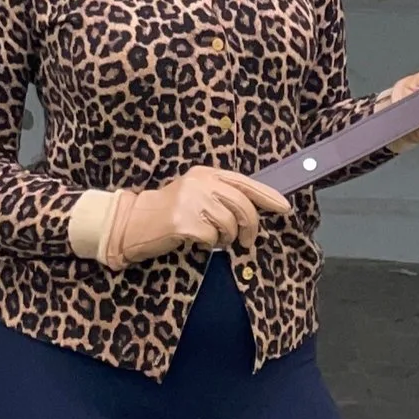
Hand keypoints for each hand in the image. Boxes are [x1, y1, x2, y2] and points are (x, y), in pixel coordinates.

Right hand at [114, 167, 291, 261]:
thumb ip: (222, 195)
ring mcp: (191, 201)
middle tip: (247, 241)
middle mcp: (200, 183)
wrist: (134, 221)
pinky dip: (209, 244)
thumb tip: (255, 208)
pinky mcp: (183, 222)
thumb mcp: (196, 193)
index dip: (268, 196)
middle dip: (250, 227)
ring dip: (227, 238)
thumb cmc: (170, 211)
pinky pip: (212, 238)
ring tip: (214, 239)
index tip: (284, 207)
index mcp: (206, 173)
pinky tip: (197, 241)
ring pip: (229, 224)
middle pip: (242, 206)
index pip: (245, 183)